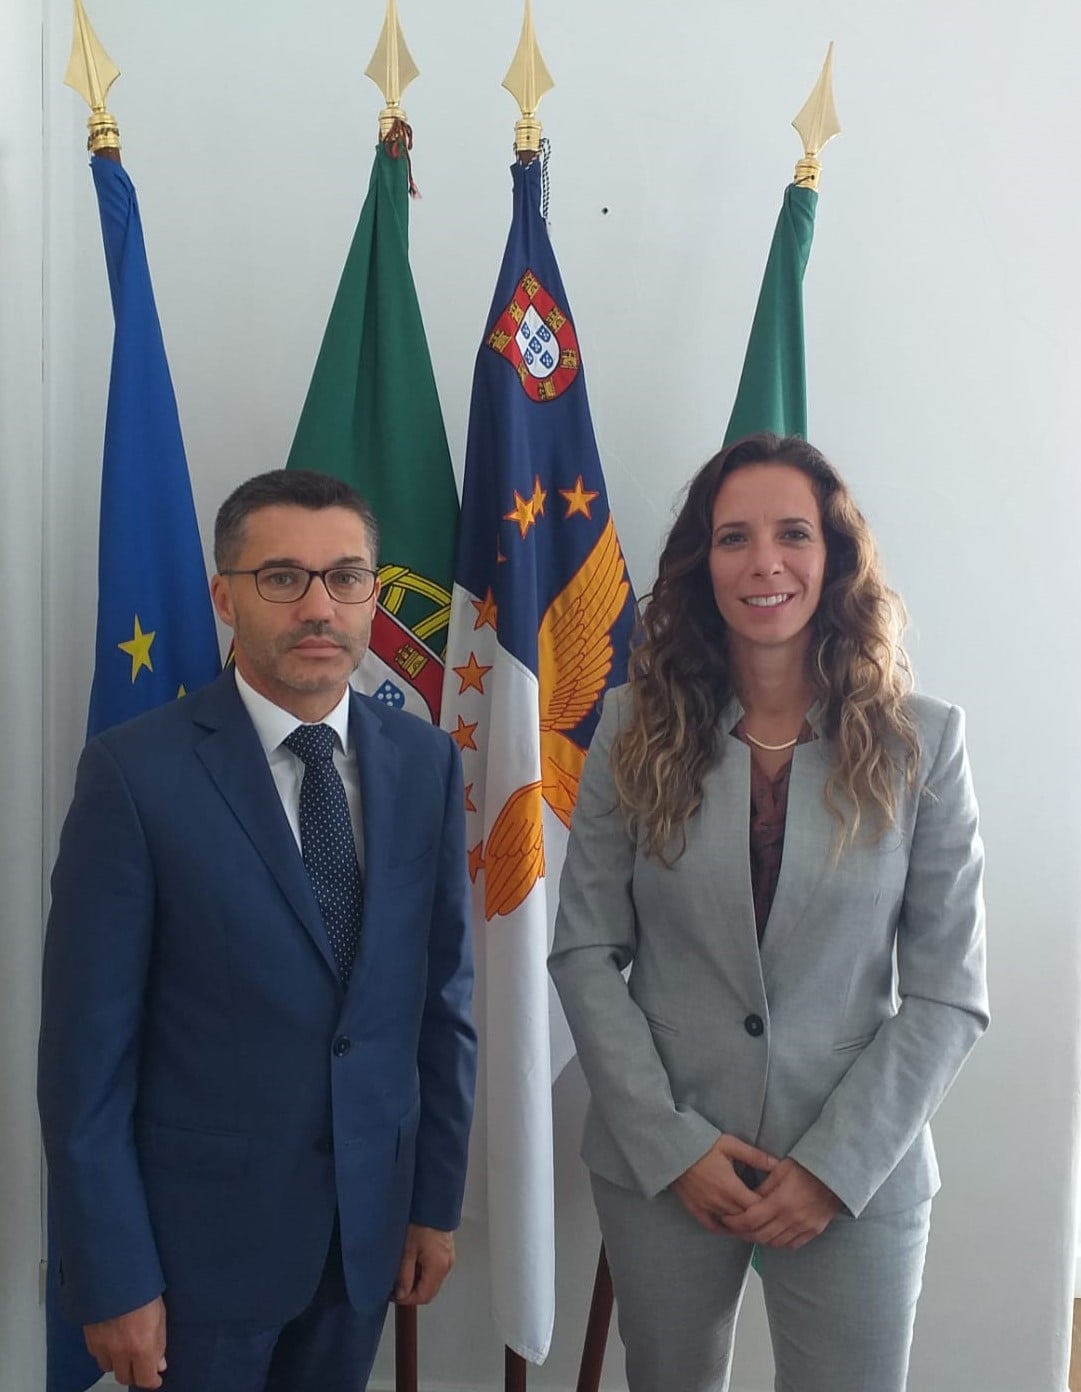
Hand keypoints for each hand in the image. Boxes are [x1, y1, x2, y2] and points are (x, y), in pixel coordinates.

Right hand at [83, 1295, 165, 1388]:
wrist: (115, 1273)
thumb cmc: (141, 1288)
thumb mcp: (161, 1315)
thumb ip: (159, 1343)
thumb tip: (159, 1363)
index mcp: (142, 1347)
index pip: (145, 1379)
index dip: (151, 1381)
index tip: (155, 1378)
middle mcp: (121, 1351)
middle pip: (124, 1377)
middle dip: (134, 1373)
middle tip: (141, 1365)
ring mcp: (103, 1345)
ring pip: (109, 1367)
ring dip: (118, 1363)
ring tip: (126, 1351)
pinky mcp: (90, 1337)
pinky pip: (97, 1354)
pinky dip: (104, 1351)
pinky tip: (112, 1340)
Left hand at [393, 1224, 455, 1304]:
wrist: (431, 1198)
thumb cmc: (420, 1219)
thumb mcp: (406, 1250)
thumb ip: (403, 1276)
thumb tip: (401, 1294)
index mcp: (438, 1266)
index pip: (424, 1297)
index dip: (406, 1299)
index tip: (393, 1293)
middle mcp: (447, 1263)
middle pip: (429, 1289)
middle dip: (411, 1290)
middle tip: (395, 1281)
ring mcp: (448, 1256)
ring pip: (431, 1279)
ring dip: (416, 1278)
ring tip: (402, 1266)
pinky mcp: (445, 1249)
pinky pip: (434, 1267)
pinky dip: (422, 1268)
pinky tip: (411, 1257)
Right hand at [670, 1135, 777, 1232]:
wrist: (674, 1148)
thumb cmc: (703, 1144)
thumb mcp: (731, 1145)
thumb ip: (755, 1156)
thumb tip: (777, 1163)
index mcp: (731, 1187)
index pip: (757, 1207)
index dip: (769, 1207)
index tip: (776, 1203)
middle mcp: (720, 1202)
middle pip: (746, 1219)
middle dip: (759, 1218)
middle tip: (769, 1214)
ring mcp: (707, 1208)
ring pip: (731, 1225)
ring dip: (744, 1225)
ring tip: (755, 1222)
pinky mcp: (695, 1209)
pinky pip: (712, 1227)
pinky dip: (724, 1230)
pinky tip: (732, 1228)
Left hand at [721, 1157, 841, 1248]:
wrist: (835, 1175)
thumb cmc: (807, 1168)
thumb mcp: (780, 1170)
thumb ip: (763, 1187)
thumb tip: (748, 1199)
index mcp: (781, 1201)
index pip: (751, 1219)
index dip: (735, 1222)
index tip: (726, 1219)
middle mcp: (792, 1218)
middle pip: (760, 1235)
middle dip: (743, 1233)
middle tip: (734, 1228)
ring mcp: (804, 1227)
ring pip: (775, 1242)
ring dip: (760, 1239)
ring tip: (750, 1231)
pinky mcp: (813, 1231)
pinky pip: (791, 1244)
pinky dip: (778, 1242)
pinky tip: (772, 1235)